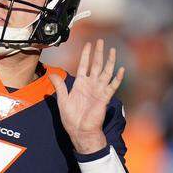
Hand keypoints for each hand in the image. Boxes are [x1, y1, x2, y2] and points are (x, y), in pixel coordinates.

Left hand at [48, 39, 124, 153]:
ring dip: (109, 62)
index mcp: (80, 84)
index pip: (84, 65)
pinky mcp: (104, 98)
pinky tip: (121, 70)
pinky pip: (112, 86)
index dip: (86, 55)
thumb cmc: (71, 118)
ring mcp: (99, 91)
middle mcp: (91, 85)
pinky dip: (117, 78)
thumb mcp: (62, 99)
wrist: (80, 131)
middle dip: (98, 53)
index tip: (88, 44)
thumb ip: (59, 86)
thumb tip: (51, 74)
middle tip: (100, 41)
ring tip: (112, 50)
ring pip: (106, 73)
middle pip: (96, 65)